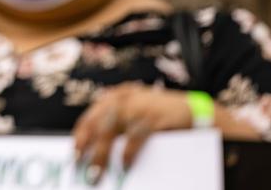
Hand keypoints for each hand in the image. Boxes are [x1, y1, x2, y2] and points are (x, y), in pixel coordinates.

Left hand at [72, 85, 195, 181]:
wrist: (196, 110)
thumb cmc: (161, 118)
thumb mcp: (135, 116)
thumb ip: (118, 128)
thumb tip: (95, 153)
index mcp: (116, 98)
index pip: (90, 117)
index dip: (80, 137)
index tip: (73, 155)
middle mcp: (123, 99)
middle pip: (96, 124)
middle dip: (86, 147)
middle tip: (79, 167)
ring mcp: (138, 106)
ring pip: (110, 129)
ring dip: (101, 154)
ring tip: (95, 172)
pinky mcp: (154, 116)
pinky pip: (135, 135)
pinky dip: (127, 152)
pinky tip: (124, 165)